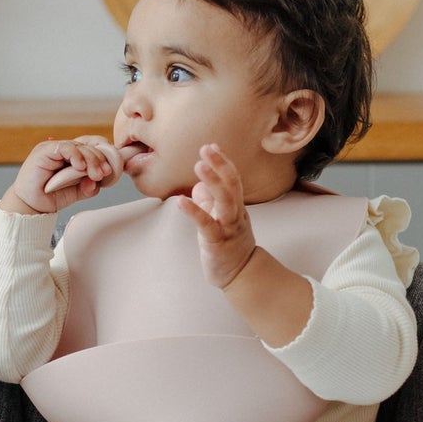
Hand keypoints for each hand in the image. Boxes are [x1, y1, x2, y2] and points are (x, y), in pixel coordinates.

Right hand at [2, 136, 123, 215]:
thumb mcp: (77, 192)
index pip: (93, 146)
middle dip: (100, 160)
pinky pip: (65, 148)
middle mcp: (64, 150)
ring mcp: (54, 148)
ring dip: (91, 160)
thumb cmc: (50, 197)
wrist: (30, 206)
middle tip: (104, 174)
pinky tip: (81, 168)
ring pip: (79, 146)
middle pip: (89, 145)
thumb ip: (89, 186)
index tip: (112, 169)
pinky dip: (76, 156)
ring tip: (95, 174)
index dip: (104, 154)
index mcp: (73, 156)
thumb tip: (98, 180)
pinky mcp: (44, 150)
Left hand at [174, 145, 257, 289]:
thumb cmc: (229, 248)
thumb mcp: (219, 221)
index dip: (223, 162)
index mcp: (236, 207)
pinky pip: (207, 225)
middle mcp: (236, 215)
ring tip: (199, 166)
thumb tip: (198, 186)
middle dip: (220, 165)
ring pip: (225, 202)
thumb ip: (209, 203)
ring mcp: (228, 228)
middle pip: (232, 185)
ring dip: (213, 182)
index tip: (211, 146)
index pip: (233, 180)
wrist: (241, 276)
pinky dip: (194, 211)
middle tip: (206, 149)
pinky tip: (181, 201)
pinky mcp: (217, 243)